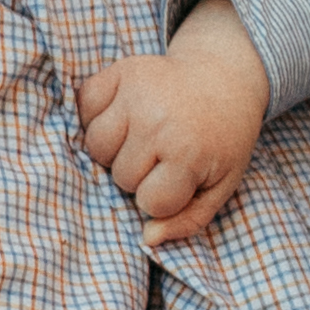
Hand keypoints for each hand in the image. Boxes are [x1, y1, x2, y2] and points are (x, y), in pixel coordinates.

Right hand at [74, 6, 272, 242]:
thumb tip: (147, 238)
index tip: (182, 177)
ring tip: (142, 136)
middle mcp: (157, 120)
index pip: (149, 202)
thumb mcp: (222, 184)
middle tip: (165, 152)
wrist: (225, 77)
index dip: (164, 196)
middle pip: (121, 176)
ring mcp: (135, 92)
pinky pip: (84, 106)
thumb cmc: (223, 138)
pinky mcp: (120, 70)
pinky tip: (124, 115)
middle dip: (141, 173)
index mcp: (187, 152)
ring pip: (95, 146)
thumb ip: (188, 219)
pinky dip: (96, 115)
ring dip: (115, 148)